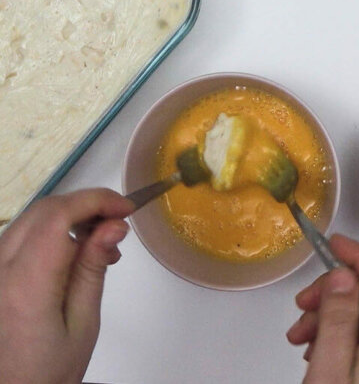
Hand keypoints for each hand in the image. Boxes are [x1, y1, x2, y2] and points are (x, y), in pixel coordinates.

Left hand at [0, 189, 133, 383]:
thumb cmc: (49, 370)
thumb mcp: (83, 324)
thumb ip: (93, 268)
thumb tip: (114, 225)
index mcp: (25, 283)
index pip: (59, 215)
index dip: (97, 200)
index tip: (128, 209)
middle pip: (45, 209)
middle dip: (87, 204)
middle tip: (120, 224)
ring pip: (32, 218)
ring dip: (71, 217)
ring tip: (102, 246)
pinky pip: (21, 236)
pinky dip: (52, 232)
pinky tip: (74, 254)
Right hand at [287, 234, 358, 383]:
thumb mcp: (329, 368)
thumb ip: (337, 319)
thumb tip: (343, 273)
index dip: (358, 255)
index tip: (330, 243)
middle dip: (334, 292)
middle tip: (303, 303)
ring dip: (331, 316)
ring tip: (300, 334)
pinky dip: (339, 335)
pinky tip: (315, 348)